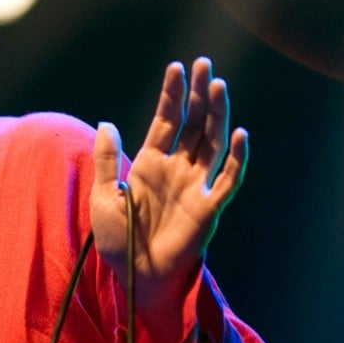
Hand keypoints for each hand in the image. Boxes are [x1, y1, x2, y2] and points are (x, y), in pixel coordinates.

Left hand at [90, 57, 247, 311]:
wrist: (136, 277)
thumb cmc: (118, 241)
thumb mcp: (103, 197)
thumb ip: (107, 161)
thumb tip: (107, 123)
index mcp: (150, 163)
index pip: (167, 120)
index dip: (172, 94)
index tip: (177, 67)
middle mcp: (177, 169)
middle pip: (193, 123)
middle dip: (199, 94)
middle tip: (205, 64)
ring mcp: (195, 186)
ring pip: (212, 142)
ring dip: (217, 114)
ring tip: (219, 85)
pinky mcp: (209, 207)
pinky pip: (228, 178)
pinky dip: (237, 157)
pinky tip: (239, 133)